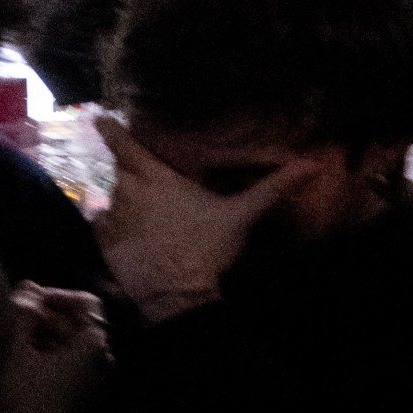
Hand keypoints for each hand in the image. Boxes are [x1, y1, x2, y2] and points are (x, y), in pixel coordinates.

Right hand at [0, 283, 110, 412]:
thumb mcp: (19, 349)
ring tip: (19, 333)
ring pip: (76, 342)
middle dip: (50, 313)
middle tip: (19, 314)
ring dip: (49, 331)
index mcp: (94, 345)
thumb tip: (27, 285)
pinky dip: (54, 350)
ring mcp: (97, 378)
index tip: (30, 298)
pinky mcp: (86, 392)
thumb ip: (24, 312)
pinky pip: (75, 360)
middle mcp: (104, 359)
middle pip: (81, 322)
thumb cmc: (26, 393)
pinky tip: (29, 353)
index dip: (58, 294)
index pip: (86, 303)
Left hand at [95, 120, 315, 321]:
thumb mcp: (241, 214)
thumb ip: (271, 187)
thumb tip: (311, 164)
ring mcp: (112, 216)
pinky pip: (103, 223)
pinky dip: (113, 224)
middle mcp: (126, 191)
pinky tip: (134, 233)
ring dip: (127, 200)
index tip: (101, 118)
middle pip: (120, 170)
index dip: (110, 129)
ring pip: (113, 197)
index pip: (123, 144)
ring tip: (150, 216)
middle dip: (131, 170)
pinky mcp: (104, 241)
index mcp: (154, 178)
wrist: (178, 295)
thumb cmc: (207, 248)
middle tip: (150, 182)